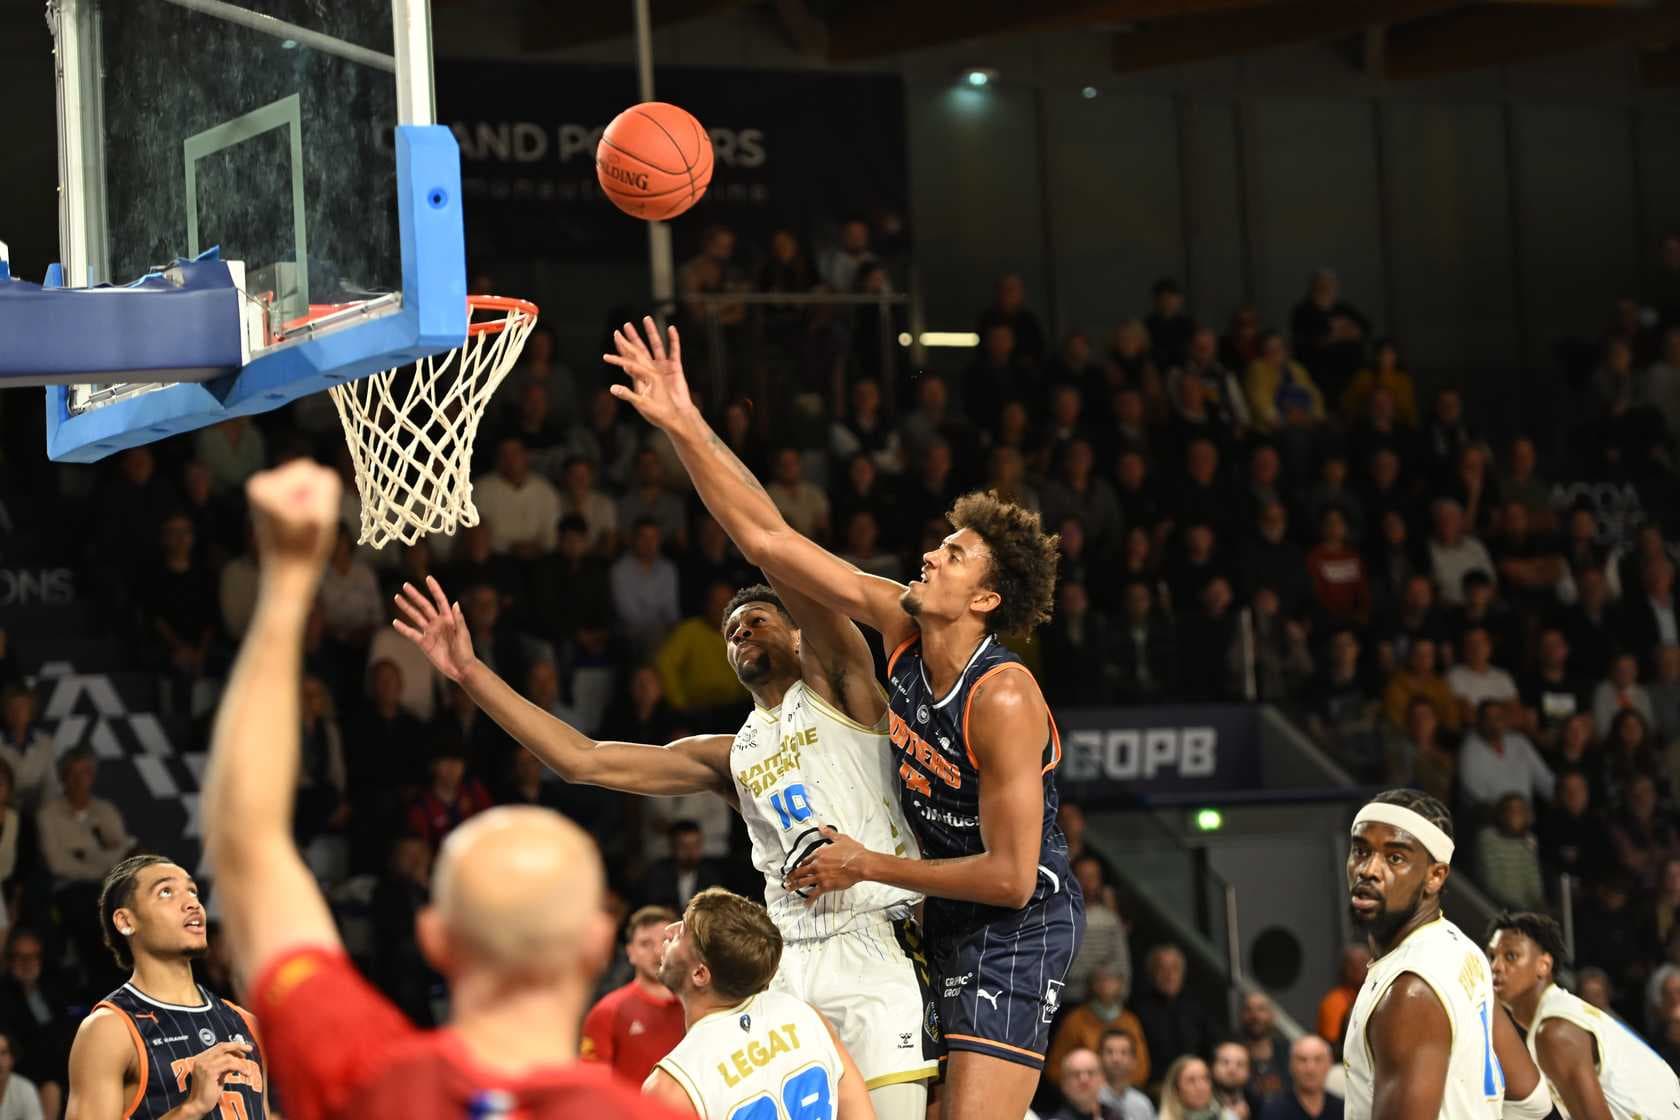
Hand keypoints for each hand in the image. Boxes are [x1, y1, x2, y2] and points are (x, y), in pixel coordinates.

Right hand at [182, 1041, 256, 1117]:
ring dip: (241, 1062)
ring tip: (246, 1070)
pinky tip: (245, 1073)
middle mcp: (201, 1060)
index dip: (233, 1046)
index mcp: (201, 1059)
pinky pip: (229, 1064)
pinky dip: (240, 1067)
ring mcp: (204, 1065)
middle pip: (223, 1046)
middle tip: (249, 1049)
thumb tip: (237, 1057)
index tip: (244, 1049)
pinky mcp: (209, 1071)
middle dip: (238, 1046)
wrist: (198, 1105)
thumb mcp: (218, 1074)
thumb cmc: (208, 1092)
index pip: (219, 1047)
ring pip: (228, 1057)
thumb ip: (224, 1065)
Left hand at [245, 461, 341, 589]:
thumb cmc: (307, 549)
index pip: (310, 470)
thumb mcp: (325, 513)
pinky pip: (300, 490)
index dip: (318, 495)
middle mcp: (258, 484)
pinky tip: (298, 525)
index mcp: (265, 486)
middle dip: (313, 496)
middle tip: (307, 524)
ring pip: (305, 481)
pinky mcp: (267, 499)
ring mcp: (261, 491)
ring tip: (302, 526)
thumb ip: (327, 482)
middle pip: (306, 472)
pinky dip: (304, 505)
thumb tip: (322, 473)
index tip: (310, 519)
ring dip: (310, 502)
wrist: (288, 577)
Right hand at [392, 576, 476, 682]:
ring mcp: (430, 632)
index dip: (435, 589)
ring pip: (416, 617)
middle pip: (424, 606)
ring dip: (406, 608)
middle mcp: (438, 623)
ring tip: (397, 598)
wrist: (461, 668)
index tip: (428, 578)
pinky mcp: (424, 643)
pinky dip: (403, 628)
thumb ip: (459, 620)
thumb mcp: (463, 635)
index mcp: (449, 618)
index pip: (440, 600)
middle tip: (405, 585)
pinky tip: (395, 622)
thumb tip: (455, 604)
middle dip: (415, 595)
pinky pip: (411, 634)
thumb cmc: (466, 651)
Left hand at [603, 316, 700, 432]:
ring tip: (646, 318)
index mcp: (641, 376)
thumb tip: (612, 388)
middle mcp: (651, 369)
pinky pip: (674, 351)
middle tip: (625, 325)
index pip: (629, 359)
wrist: (677, 417)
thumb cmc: (658, 413)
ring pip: (656, 345)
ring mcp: (663, 367)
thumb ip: (628, 395)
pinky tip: (671, 329)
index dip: (622, 348)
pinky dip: (673, 340)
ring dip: (651, 332)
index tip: (615, 338)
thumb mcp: (641, 404)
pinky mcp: (675, 368)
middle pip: (640, 349)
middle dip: (632, 338)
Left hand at [782, 826, 873, 901]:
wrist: (861, 864)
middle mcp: (817, 865)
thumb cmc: (853, 852)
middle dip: (792, 876)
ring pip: (803, 882)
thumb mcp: (840, 838)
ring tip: (789, 888)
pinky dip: (809, 900)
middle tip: (787, 879)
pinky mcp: (826, 886)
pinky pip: (814, 894)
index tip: (797, 867)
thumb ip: (828, 833)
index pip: (806, 860)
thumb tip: (821, 826)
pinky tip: (805, 904)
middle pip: (801, 871)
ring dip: (794, 886)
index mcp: (819, 854)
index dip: (800, 864)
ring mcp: (820, 876)